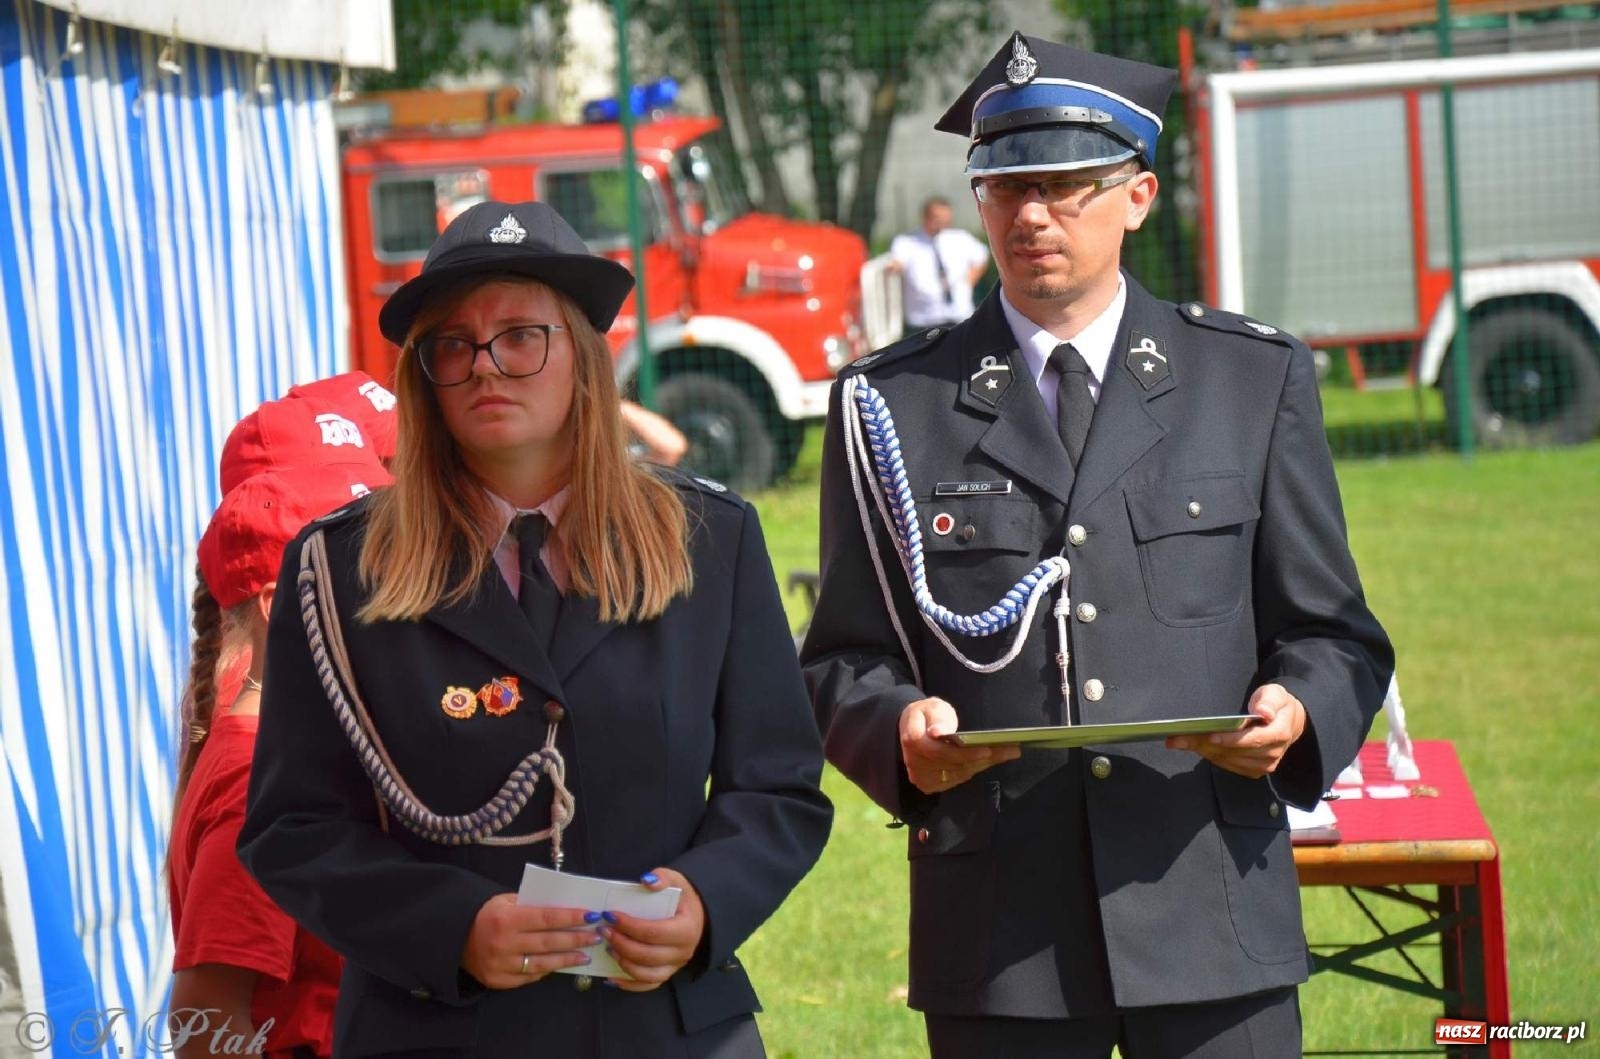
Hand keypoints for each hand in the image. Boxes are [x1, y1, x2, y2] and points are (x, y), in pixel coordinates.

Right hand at [460, 894, 599, 988]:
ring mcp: (501, 965)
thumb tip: (563, 907)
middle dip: (576, 939)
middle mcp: (504, 943)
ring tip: (585, 955)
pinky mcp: (499, 981)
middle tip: (596, 936)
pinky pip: (529, 976)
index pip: (547, 918)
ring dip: (567, 959)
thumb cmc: (487, 915)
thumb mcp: (505, 901)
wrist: (455, 938)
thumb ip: (531, 904)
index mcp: (507, 919)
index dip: (571, 918)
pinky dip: (546, 970)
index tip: (592, 916)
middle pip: (548, 942)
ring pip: (542, 963)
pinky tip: (560, 965)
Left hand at [601, 868, 705, 991]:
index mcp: (686, 929)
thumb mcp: (678, 881)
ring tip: (608, 947)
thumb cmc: (683, 899)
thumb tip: (646, 880)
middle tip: (604, 930)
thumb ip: (664, 878)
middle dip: (621, 943)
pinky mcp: (667, 974)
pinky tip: (612, 977)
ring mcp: (675, 966)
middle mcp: (682, 952)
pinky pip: (647, 985)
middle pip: (646, 955)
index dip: (629, 926)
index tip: (610, 915)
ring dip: (622, 962)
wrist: (697, 916)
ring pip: (645, 974)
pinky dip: (628, 984)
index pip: (653, 932)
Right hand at [900, 696, 1019, 794]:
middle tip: (1012, 750)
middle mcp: (916, 764)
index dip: (966, 753)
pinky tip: (992, 759)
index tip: (988, 750)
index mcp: (913, 741)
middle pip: (956, 764)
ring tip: (1008, 753)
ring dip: (985, 763)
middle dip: (985, 757)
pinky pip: (959, 778)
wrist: (914, 729)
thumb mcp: (931, 707)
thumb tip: (937, 732)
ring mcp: (923, 778)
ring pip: (960, 773)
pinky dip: (977, 768)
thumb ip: (936, 717)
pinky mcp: (931, 785)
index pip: (942, 752)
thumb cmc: (926, 715)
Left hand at [1166, 684, 1306, 778]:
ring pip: (1226, 759)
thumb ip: (1269, 701)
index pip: (1252, 740)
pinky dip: (1209, 755)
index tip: (1209, 735)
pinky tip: (1193, 746)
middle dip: (1203, 744)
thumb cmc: (1277, 705)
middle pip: (1233, 751)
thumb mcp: (1275, 694)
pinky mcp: (1253, 770)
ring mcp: (1263, 764)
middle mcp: (1271, 753)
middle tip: (1177, 738)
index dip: (1230, 740)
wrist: (1288, 722)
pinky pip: (1227, 764)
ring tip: (1179, 740)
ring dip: (1201, 750)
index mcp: (1279, 734)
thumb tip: (1263, 712)